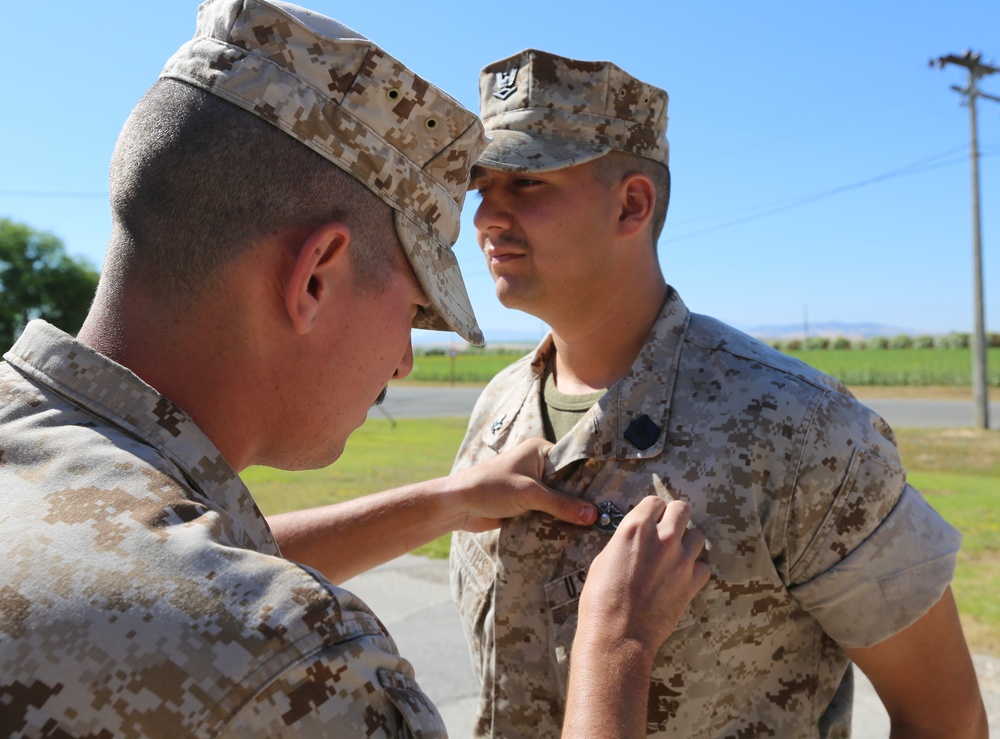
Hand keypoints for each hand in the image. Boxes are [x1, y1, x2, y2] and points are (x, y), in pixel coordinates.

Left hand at [447, 438, 596, 530]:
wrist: (458, 506)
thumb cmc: (490, 488)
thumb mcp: (529, 494)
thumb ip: (561, 504)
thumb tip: (594, 515)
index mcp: (539, 450)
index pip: (573, 463)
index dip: (590, 479)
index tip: (610, 494)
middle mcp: (537, 465)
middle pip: (567, 484)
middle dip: (580, 499)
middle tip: (606, 514)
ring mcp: (531, 486)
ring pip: (557, 500)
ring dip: (568, 513)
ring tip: (595, 526)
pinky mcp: (525, 505)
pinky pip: (547, 513)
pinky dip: (555, 522)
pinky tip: (574, 533)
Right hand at [578, 497, 709, 651]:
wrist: (618, 636)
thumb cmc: (601, 601)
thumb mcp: (603, 560)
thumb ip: (624, 542)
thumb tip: (634, 540)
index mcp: (635, 528)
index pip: (654, 502)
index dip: (651, 511)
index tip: (649, 519)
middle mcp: (662, 539)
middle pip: (681, 509)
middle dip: (674, 517)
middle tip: (666, 531)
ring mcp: (681, 561)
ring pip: (698, 536)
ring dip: (687, 542)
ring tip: (675, 555)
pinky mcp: (692, 583)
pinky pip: (704, 567)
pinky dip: (695, 570)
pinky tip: (682, 577)